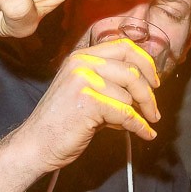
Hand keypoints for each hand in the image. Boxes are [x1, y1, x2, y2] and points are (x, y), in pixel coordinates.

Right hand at [15, 39, 160, 171]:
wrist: (36, 144)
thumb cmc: (61, 122)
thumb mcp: (85, 91)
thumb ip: (110, 84)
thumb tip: (143, 88)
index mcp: (82, 56)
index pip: (124, 46)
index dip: (145, 63)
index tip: (154, 81)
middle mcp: (82, 63)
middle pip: (132, 69)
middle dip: (149, 92)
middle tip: (154, 110)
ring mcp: (84, 80)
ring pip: (130, 94)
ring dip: (142, 113)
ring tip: (145, 124)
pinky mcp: (88, 102)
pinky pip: (126, 113)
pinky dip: (139, 126)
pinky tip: (144, 133)